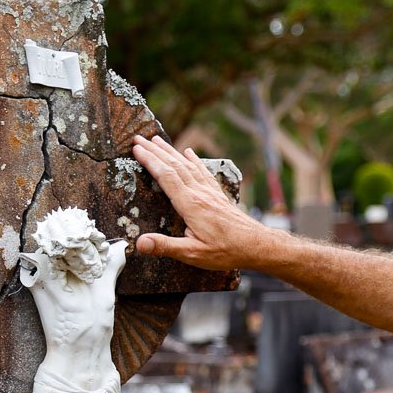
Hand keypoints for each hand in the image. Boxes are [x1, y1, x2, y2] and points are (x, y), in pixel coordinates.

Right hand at [131, 135, 268, 270]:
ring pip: (188, 165)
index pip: (166, 176)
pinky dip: (194, 160)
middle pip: (174, 165)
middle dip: (154, 150)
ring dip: (170, 151)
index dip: (149, 161)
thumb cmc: (227, 250)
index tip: (135, 149)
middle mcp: (200, 193)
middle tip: (138, 139)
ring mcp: (210, 192)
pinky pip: (203, 172)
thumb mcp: (193, 254)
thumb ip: (165, 247)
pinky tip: (189, 153)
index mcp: (191, 204)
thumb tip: (140, 243)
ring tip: (157, 140)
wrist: (257, 245)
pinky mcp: (218, 195)